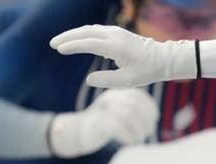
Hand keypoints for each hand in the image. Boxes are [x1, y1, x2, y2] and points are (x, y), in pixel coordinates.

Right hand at [48, 88, 159, 157]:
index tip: (154, 120)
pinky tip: (129, 141)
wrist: (79, 132)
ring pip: (127, 114)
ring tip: (138, 138)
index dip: (150, 108)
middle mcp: (110, 98)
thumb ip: (135, 114)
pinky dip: (128, 136)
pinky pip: (116, 127)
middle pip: (134, 104)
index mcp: (117, 94)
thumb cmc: (105, 125)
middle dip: (146, 121)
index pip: (139, 95)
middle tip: (147, 133)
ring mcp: (102, 110)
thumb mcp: (121, 115)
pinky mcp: (97, 123)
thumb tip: (152, 125)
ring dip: (138, 130)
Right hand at [50, 25, 196, 87]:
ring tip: (60, 42)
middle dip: (67, 37)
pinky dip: (83, 34)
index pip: (88, 43)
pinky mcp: (117, 32)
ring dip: (73, 34)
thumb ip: (107, 81)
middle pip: (85, 32)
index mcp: (116, 47)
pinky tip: (76, 41)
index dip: (73, 46)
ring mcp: (115, 32)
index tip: (59, 49)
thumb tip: (88, 80)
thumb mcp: (128, 81)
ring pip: (89, 30)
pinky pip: (95, 31)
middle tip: (52, 44)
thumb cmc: (147, 71)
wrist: (163, 58)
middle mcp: (114, 35)